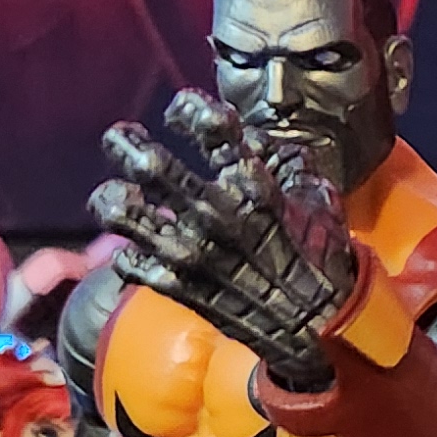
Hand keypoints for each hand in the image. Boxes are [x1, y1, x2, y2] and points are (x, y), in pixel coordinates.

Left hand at [92, 93, 358, 389]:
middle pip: (147, 163)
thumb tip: (252, 136)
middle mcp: (215, 213)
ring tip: (120, 194)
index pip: (208, 124)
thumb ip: (284, 159)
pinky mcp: (177, 286)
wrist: (322, 327)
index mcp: (254, 185)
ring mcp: (190, 252)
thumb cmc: (322, 258)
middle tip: (124, 140)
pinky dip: (130, 252)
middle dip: (126, 144)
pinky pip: (128, 262)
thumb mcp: (318, 197)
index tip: (181, 113)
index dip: (187, 108)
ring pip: (122, 212)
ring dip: (114, 197)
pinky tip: (142, 246)